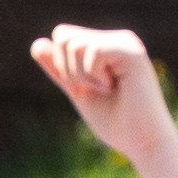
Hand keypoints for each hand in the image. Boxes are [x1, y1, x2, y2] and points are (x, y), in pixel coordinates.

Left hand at [29, 26, 177, 171]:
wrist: (141, 140)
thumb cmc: (114, 121)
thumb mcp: (78, 91)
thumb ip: (59, 69)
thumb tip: (36, 44)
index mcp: (105, 45)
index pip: (62, 36)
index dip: (62, 65)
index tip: (87, 86)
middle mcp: (116, 38)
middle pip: (63, 37)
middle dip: (69, 70)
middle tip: (98, 89)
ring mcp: (124, 41)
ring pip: (74, 45)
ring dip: (82, 75)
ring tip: (108, 88)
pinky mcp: (131, 50)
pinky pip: (92, 52)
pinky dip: (94, 75)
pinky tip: (115, 86)